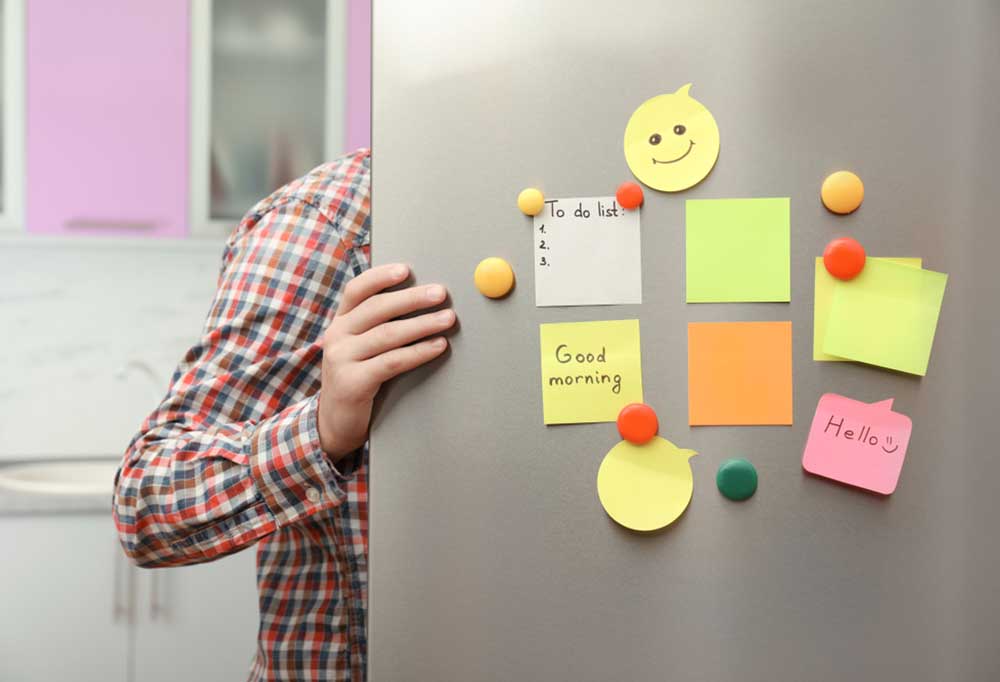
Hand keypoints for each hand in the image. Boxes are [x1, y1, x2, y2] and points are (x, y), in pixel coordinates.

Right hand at [317, 263, 454, 459]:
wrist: (335, 422)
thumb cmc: (357, 379)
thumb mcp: (360, 347)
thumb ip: (379, 325)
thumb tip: (421, 299)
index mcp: (340, 322)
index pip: (357, 290)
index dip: (381, 277)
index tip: (406, 270)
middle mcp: (336, 336)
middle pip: (377, 309)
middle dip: (412, 299)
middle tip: (441, 293)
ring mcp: (341, 359)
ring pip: (388, 334)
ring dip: (422, 324)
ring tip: (448, 318)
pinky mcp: (353, 383)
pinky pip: (392, 361)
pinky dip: (418, 352)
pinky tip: (437, 346)